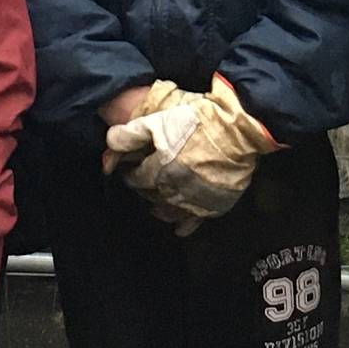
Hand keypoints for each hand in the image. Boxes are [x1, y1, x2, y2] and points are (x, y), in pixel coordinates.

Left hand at [106, 77, 279, 234]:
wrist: (239, 128)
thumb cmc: (199, 121)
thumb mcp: (159, 119)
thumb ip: (130, 133)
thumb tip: (109, 143)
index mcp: (159, 170)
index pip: (136, 179)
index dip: (130, 174)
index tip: (130, 170)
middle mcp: (174, 189)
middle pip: (151, 196)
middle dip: (144, 190)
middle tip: (143, 183)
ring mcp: (196, 199)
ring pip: (170, 211)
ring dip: (160, 208)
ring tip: (156, 205)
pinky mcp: (215, 203)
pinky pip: (195, 221)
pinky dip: (185, 225)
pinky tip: (179, 228)